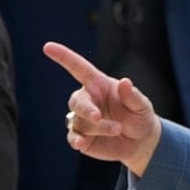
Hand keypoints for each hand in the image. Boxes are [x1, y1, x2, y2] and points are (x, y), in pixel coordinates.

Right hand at [43, 41, 161, 175]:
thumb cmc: (140, 117)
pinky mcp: (82, 137)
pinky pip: (73, 137)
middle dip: (85, 108)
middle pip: (76, 100)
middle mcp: (88, 100)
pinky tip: (81, 143)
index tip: (48, 46)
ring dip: (98, 127)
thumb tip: (125, 83)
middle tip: (97, 117)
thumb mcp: (142, 105)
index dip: (64, 57)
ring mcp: (82, 120)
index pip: (78, 68)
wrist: (141, 142)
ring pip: (79, 121)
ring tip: (118, 129)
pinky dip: (75, 140)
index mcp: (99, 85)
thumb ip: (133, 96)